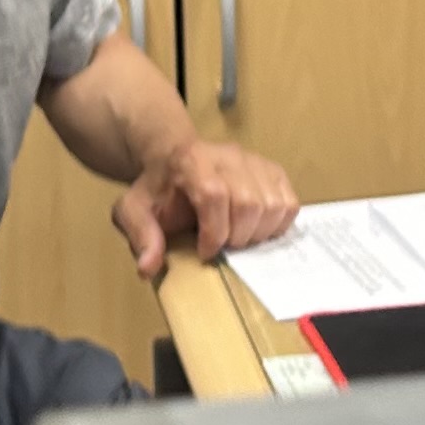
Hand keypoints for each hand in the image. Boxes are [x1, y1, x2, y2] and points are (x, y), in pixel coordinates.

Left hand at [110, 137, 299, 277]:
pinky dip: (277, 225)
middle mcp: (228, 156)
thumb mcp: (135, 210)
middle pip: (249, 203)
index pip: (214, 194)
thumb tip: (148, 268)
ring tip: (237, 238)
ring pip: (273, 205)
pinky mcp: (273, 171)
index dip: (214, 231)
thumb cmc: (159, 190)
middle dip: (237, 237)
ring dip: (258, 234)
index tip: (204, 251)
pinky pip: (289, 203)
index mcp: (191, 161)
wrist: (175, 160)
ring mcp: (255, 161)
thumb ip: (141, 236)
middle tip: (222, 246)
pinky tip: (256, 230)